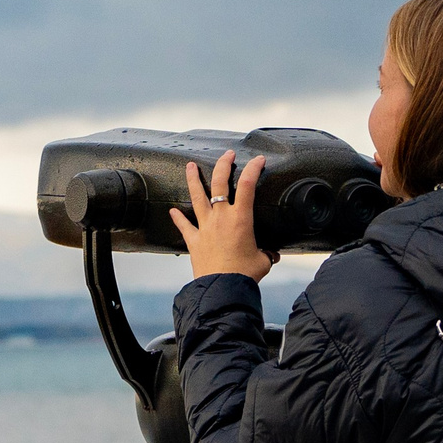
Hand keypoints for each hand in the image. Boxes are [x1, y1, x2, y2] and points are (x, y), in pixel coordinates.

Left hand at [169, 150, 277, 281]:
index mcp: (241, 218)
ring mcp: (205, 227)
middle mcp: (221, 217)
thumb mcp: (263, 261)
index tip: (259, 160)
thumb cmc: (243, 274)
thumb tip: (270, 255)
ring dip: (193, 180)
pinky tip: (172, 211)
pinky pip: (184, 226)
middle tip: (227, 155)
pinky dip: (178, 218)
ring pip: (197, 197)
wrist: (222, 288)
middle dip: (223, 164)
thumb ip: (266, 253)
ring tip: (190, 166)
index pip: (248, 185)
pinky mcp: (194, 240)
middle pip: (219, 183)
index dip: (254, 168)